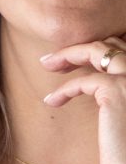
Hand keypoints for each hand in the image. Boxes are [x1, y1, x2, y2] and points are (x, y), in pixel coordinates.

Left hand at [41, 35, 125, 163]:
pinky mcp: (117, 92)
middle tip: (53, 59)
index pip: (125, 52)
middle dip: (80, 47)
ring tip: (46, 64)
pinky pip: (83, 81)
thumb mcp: (125, 118)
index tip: (74, 59)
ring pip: (98, 52)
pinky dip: (64, 89)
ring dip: (68, 55)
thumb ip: (118, 99)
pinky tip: (51, 100)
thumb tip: (99, 86)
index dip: (99, 51)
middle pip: (112, 46)